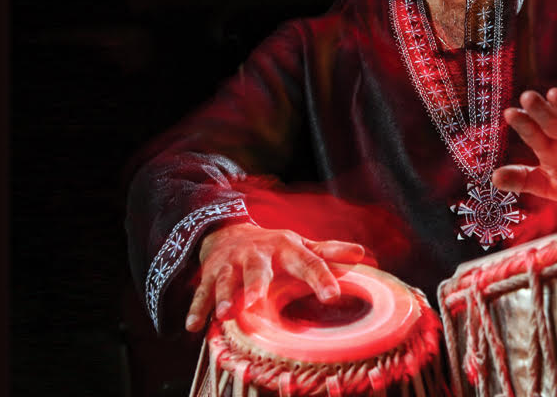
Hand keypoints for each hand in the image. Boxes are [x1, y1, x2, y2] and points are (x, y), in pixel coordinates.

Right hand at [185, 223, 367, 331]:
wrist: (230, 231)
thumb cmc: (276, 247)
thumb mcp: (303, 246)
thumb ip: (329, 252)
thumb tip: (363, 253)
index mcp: (287, 249)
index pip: (308, 263)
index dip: (321, 279)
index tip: (333, 296)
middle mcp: (258, 255)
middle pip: (258, 270)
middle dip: (257, 283)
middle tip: (259, 300)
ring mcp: (231, 264)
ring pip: (226, 281)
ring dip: (225, 297)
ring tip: (225, 315)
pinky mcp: (210, 275)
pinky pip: (202, 293)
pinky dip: (197, 308)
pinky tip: (193, 327)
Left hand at [492, 88, 556, 203]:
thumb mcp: (549, 187)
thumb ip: (523, 180)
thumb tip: (493, 178)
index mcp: (551, 146)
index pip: (534, 133)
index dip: (524, 124)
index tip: (510, 113)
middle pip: (554, 121)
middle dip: (542, 110)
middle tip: (528, 97)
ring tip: (554, 94)